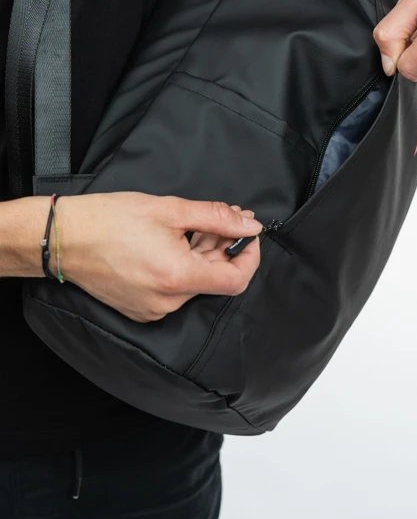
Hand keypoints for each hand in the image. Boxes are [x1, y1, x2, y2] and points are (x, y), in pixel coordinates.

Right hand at [46, 192, 262, 322]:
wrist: (64, 238)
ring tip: (192, 225)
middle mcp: (168, 301)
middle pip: (215, 278)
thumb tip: (248, 224)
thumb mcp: (169, 209)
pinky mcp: (141, 309)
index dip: (250, 256)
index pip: (236, 280)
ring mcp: (153, 309)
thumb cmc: (110, 219)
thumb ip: (216, 217)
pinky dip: (183, 266)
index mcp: (177, 277)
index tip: (249, 234)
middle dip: (224, 247)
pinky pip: (175, 290)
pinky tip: (172, 243)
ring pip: (195, 283)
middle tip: (221, 217)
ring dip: (203, 254)